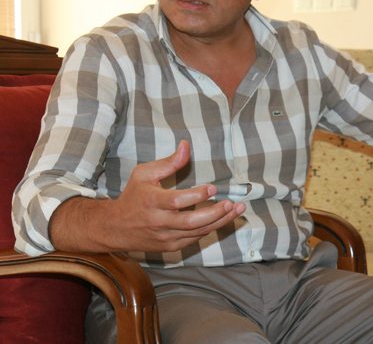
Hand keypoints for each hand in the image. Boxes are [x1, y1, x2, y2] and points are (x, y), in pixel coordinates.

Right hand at [50, 140, 244, 252]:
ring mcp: (165, 237)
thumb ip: (169, 162)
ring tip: (237, 210)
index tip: (213, 188)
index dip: (196, 196)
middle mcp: (158, 222)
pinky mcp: (170, 246)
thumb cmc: (133, 196)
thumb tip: (186, 146)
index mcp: (151, 202)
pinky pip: (194, 239)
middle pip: (190, 222)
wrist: (114, 228)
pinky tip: (223, 218)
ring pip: (197, 232)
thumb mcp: (145, 174)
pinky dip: (210, 229)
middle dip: (214, 213)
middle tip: (231, 203)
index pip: (177, 201)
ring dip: (220, 221)